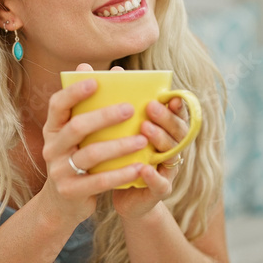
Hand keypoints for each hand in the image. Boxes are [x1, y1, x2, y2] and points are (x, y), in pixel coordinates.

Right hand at [39, 63, 148, 225]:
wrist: (62, 203)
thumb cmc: (78, 158)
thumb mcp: (77, 135)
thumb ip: (90, 106)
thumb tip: (109, 68)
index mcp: (53, 128)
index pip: (57, 104)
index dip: (74, 91)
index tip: (96, 81)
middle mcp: (52, 147)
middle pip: (77, 127)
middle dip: (104, 116)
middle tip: (131, 109)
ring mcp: (59, 170)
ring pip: (91, 154)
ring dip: (119, 146)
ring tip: (142, 140)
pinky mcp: (70, 191)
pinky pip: (99, 180)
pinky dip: (121, 173)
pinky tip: (140, 168)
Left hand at [112, 94, 189, 220]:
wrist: (119, 194)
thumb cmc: (118, 155)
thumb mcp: (116, 131)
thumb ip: (108, 103)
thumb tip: (85, 68)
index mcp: (164, 132)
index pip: (176, 114)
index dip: (176, 104)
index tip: (169, 93)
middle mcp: (170, 149)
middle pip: (177, 131)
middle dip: (165, 118)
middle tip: (150, 107)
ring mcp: (167, 170)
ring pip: (171, 153)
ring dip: (160, 140)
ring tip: (145, 129)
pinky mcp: (158, 191)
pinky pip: (160, 183)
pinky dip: (153, 176)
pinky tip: (144, 169)